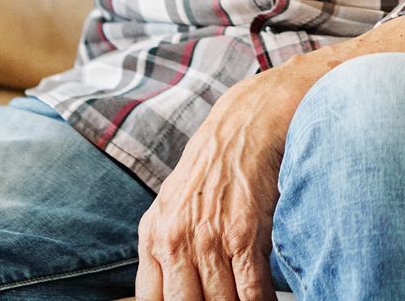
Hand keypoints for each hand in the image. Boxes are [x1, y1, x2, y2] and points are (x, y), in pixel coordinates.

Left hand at [135, 65, 301, 300]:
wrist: (248, 122)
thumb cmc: (215, 165)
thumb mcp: (173, 205)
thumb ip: (166, 249)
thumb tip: (176, 291)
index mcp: (154, 236)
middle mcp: (175, 240)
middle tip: (223, 300)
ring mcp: (209, 239)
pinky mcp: (244, 234)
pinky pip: (250, 291)